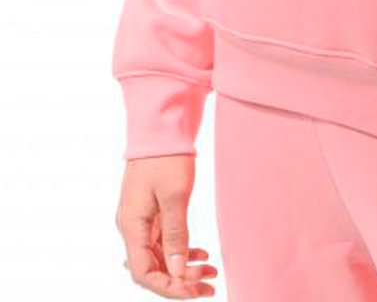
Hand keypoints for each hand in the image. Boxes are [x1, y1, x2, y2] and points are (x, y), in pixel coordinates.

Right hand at [115, 153, 218, 296]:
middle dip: (180, 281)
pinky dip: (182, 250)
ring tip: (211, 272)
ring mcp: (141, 219)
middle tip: (210, 285)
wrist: (161, 125)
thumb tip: (178, 272)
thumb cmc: (166, 157)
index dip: (169, 287)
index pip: (144, 272)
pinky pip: (164, 241)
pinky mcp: (152, 211)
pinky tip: (202, 253)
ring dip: (184, 267)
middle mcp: (132, 227)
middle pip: (153, 268)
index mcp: (131, 226)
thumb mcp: (175, 196)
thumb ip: (176, 236)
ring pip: (160, 256)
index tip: (194, 291)